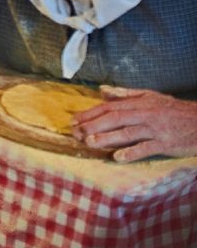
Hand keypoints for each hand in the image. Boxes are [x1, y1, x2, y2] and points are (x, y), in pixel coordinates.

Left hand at [73, 87, 196, 161]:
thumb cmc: (174, 110)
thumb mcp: (151, 96)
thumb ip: (125, 94)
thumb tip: (102, 90)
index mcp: (139, 103)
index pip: (109, 107)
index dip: (90, 113)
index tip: (74, 120)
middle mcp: (145, 114)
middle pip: (114, 119)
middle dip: (93, 125)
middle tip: (76, 133)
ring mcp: (155, 129)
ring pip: (127, 133)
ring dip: (107, 138)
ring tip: (90, 143)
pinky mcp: (166, 143)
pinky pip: (147, 148)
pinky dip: (132, 152)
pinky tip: (118, 157)